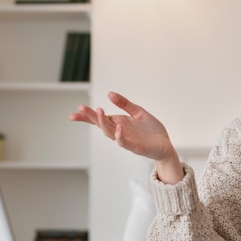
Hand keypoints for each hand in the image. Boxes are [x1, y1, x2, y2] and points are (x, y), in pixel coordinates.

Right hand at [69, 91, 183, 183]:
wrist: (164, 145)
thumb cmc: (151, 130)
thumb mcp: (138, 112)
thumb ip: (124, 104)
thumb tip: (109, 93)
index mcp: (119, 122)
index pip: (100, 119)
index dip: (87, 116)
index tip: (76, 110)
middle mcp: (120, 131)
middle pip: (101, 124)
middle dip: (91, 117)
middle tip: (81, 108)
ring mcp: (126, 139)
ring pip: (110, 133)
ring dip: (104, 123)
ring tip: (100, 111)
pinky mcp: (135, 147)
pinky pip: (125, 142)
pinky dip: (120, 136)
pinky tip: (118, 128)